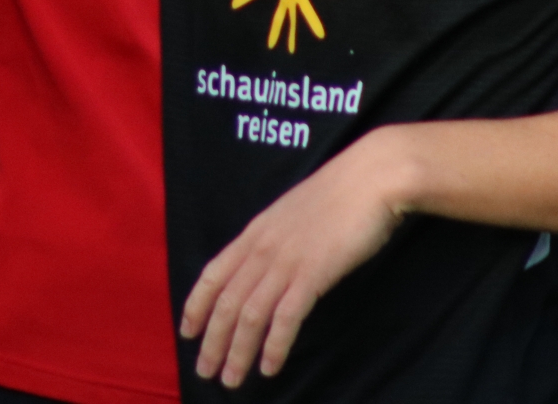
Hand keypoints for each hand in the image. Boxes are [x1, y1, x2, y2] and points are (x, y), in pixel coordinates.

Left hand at [179, 128, 414, 386]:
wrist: (371, 178)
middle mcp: (262, 248)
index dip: (196, 304)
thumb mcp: (293, 215)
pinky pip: (285, 317)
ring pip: (249, 314)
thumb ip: (276, 240)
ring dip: (238, 351)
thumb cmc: (339, 196)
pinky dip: (274, 345)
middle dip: (212, 340)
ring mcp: (285, 261)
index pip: (213, 273)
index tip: (187, 331)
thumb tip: (267, 264)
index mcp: (255, 232)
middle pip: (226, 301)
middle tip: (205, 372)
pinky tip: (269, 367)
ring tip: (232, 380)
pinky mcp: (312, 274)